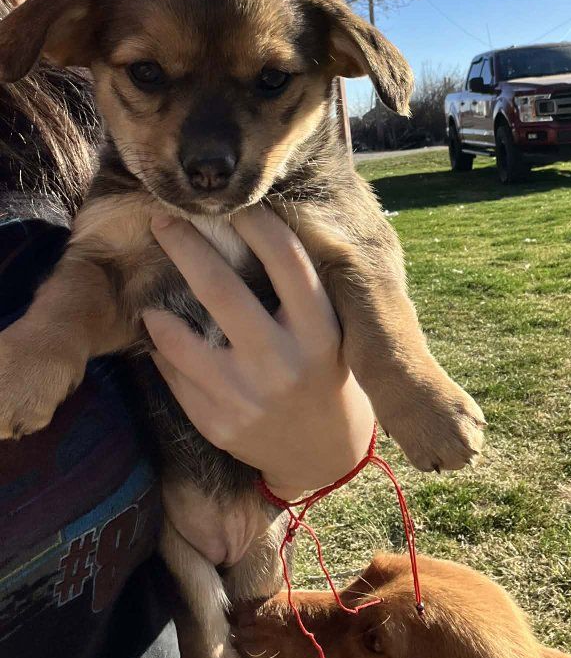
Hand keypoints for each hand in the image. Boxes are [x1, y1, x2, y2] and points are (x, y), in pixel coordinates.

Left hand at [144, 207, 374, 501]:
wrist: (325, 456)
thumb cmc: (328, 375)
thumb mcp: (333, 333)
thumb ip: (301, 293)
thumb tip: (254, 227)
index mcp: (321, 333)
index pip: (286, 261)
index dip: (257, 223)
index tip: (234, 202)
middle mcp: (283, 362)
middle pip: (220, 289)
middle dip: (185, 246)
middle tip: (163, 218)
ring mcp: (246, 397)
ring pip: (182, 338)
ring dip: (158, 306)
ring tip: (150, 290)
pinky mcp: (217, 424)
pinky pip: (174, 375)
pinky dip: (162, 349)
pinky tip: (161, 333)